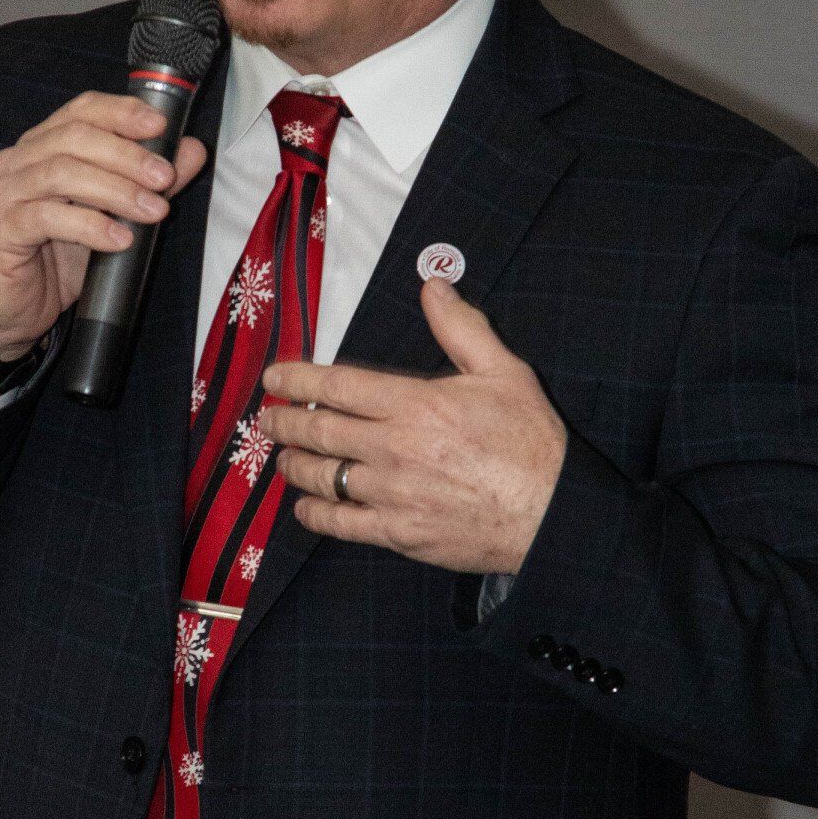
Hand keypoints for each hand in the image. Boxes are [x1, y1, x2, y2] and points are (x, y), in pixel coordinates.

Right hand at [0, 93, 208, 360]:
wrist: (16, 311)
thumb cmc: (60, 259)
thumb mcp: (115, 216)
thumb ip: (148, 181)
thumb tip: (191, 151)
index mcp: (43, 146)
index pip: (81, 111)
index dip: (121, 112)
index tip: (160, 126)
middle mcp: (17, 161)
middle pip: (74, 137)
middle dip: (126, 155)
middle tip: (164, 178)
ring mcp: (3, 193)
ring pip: (61, 173)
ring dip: (115, 190)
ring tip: (152, 211)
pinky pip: (47, 218)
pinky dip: (90, 226)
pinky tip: (120, 239)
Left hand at [261, 278, 567, 575]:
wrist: (551, 515)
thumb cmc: (530, 443)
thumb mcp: (504, 373)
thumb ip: (461, 328)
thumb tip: (433, 286)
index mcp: (415, 404)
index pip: (337, 385)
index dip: (298, 378)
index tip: (275, 377)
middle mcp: (394, 448)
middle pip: (318, 430)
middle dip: (284, 420)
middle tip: (266, 416)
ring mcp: (391, 494)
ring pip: (321, 476)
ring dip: (293, 464)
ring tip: (283, 456)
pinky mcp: (397, 533)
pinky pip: (339, 523)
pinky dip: (314, 513)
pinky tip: (305, 505)